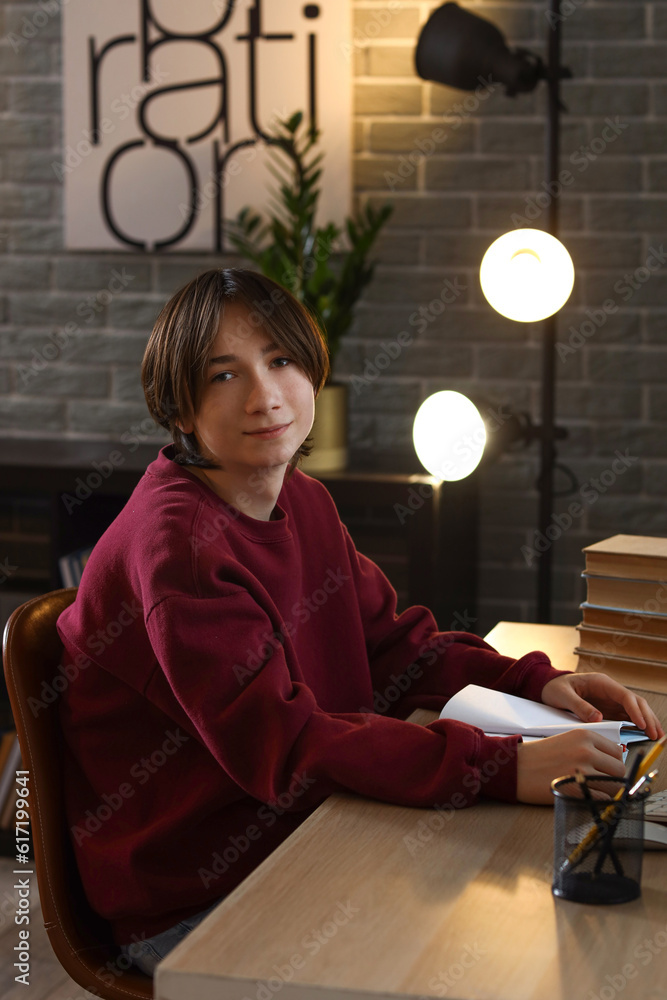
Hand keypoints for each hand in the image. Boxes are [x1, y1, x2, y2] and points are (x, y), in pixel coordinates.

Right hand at [516, 729, 625, 804]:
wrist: (517, 767)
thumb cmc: (541, 756)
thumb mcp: (568, 741)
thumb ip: (591, 748)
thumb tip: (615, 763)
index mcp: (585, 735)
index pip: (617, 752)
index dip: (613, 763)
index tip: (606, 770)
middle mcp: (587, 750)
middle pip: (619, 769)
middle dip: (613, 778)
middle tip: (599, 783)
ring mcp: (583, 770)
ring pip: (615, 786)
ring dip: (608, 792)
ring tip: (592, 791)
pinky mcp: (577, 788)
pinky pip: (603, 799)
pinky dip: (598, 801)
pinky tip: (584, 797)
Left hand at [540, 672, 663, 740]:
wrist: (547, 686)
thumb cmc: (555, 687)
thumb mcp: (563, 696)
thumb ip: (579, 706)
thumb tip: (598, 718)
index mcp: (601, 683)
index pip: (625, 696)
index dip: (636, 710)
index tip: (642, 724)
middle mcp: (610, 691)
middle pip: (635, 702)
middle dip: (648, 717)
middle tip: (656, 734)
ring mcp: (611, 700)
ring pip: (635, 709)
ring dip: (647, 721)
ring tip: (657, 735)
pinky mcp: (608, 710)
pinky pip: (626, 716)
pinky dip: (637, 725)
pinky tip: (644, 734)